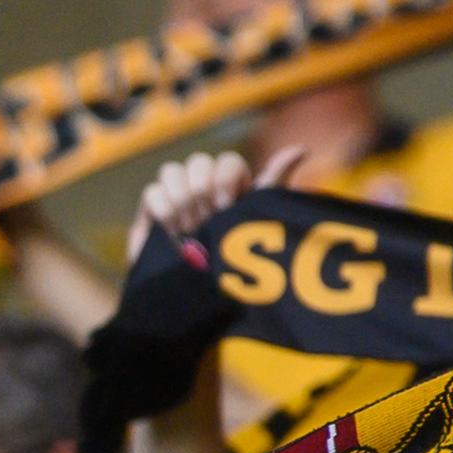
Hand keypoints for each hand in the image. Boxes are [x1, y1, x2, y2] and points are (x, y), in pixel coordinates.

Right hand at [130, 146, 303, 258]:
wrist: (197, 303)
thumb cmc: (234, 265)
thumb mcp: (259, 221)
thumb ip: (275, 184)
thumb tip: (301, 149)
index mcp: (233, 189)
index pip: (227, 161)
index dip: (224, 180)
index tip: (225, 207)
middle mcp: (203, 187)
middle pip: (198, 162)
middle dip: (202, 195)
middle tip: (206, 224)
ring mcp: (175, 197)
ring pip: (172, 170)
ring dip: (182, 202)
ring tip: (189, 230)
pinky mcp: (151, 211)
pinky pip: (152, 191)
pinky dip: (163, 211)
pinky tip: (172, 232)